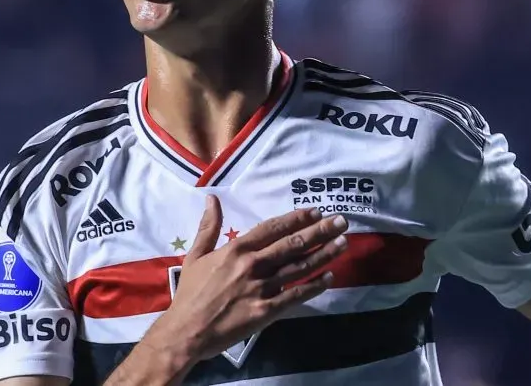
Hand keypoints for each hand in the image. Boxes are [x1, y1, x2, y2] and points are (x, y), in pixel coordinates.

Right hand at [144, 195, 348, 363]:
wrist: (187, 331)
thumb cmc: (190, 294)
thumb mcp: (196, 255)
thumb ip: (209, 227)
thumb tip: (213, 199)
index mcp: (237, 249)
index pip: (272, 228)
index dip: (296, 218)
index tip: (315, 211)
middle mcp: (253, 264)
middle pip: (293, 244)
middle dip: (320, 231)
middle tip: (341, 222)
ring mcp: (262, 288)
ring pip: (299, 267)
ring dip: (323, 254)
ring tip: (343, 244)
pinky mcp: (267, 310)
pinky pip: (296, 295)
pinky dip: (314, 286)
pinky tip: (330, 278)